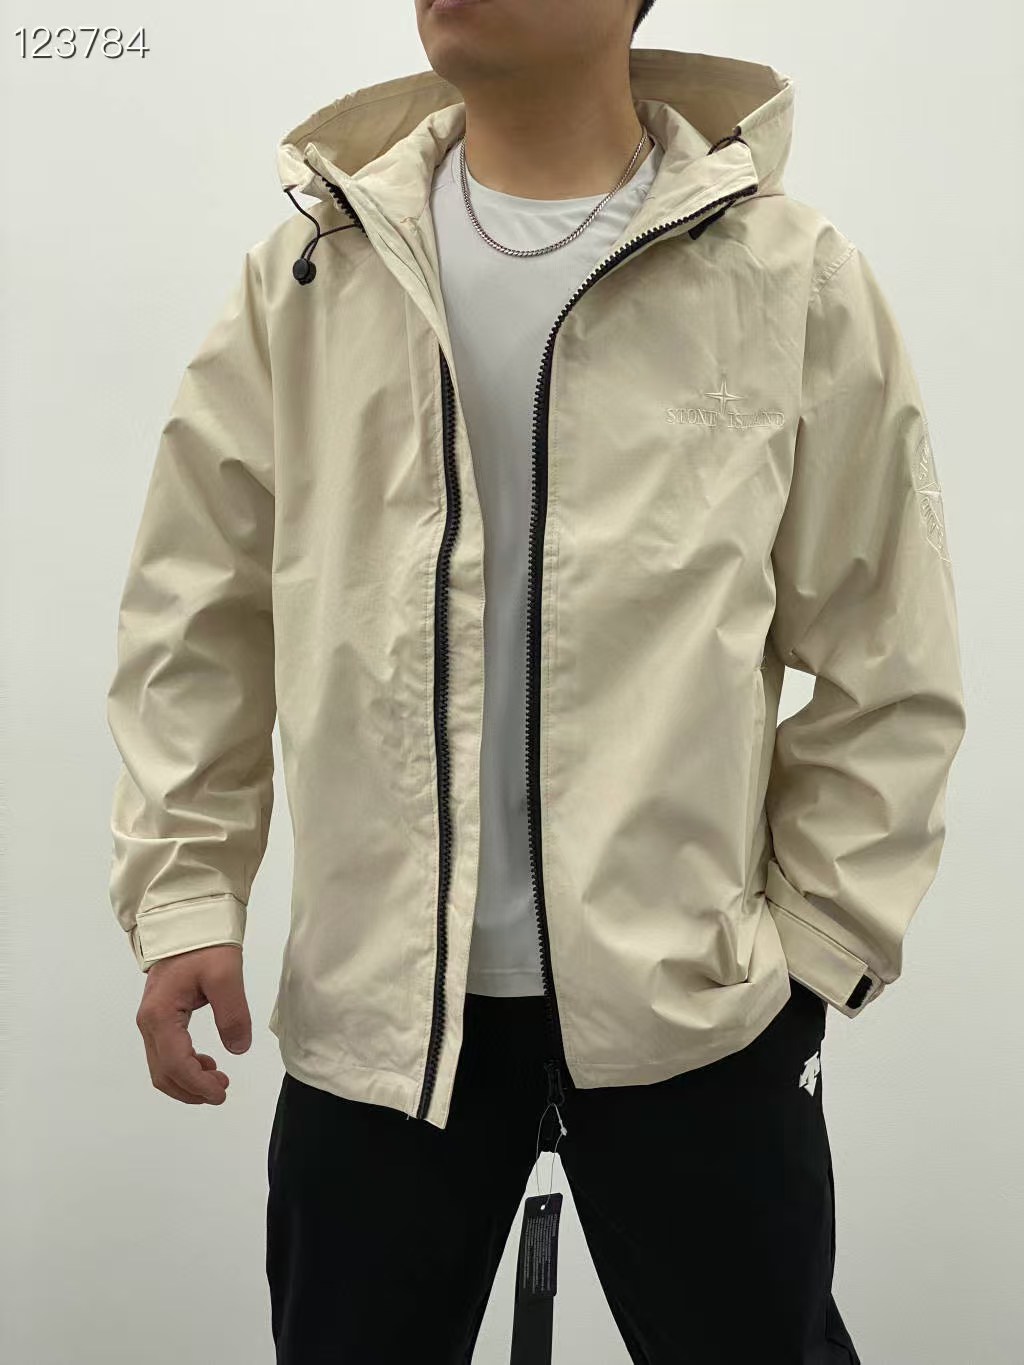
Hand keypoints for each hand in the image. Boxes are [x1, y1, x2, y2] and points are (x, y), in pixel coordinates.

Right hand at [135, 944, 250, 1104]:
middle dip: (191, 1089)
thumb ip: (232, 1014)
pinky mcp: (159, 1015)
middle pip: (162, 1072)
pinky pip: (166, 1051)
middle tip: (222, 1091)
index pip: (175, 1064)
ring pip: (162, 1066)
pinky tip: (206, 1063)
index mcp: (160, 1015)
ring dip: (187, 1080)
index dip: (197, 1085)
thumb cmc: (204, 945)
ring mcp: (151, 1019)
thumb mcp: (225, 976)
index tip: (221, 1093)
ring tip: (218, 1079)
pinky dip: (184, 1065)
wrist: (187, 920)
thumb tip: (238, 1049)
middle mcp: (148, 1022)